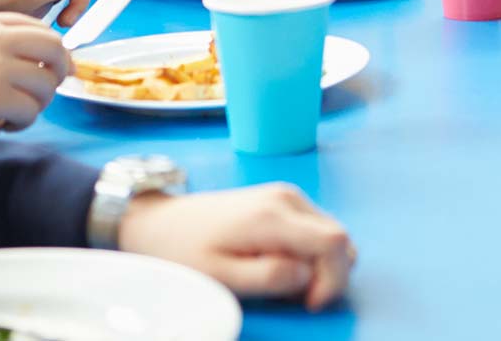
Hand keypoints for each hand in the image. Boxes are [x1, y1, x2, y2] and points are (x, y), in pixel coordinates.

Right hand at [0, 12, 70, 128]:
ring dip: (38, 104)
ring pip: (46, 85)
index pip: (42, 29)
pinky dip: (23, 123)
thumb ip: (6, 42)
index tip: (53, 69)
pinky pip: (31, 111)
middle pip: (56, 50)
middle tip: (44, 92)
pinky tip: (3, 125)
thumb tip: (63, 61)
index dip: (55, 52)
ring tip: (16, 112)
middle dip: (58, 74)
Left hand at [118, 183, 354, 310]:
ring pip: (332, 236)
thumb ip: (267, 278)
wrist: (159, 222)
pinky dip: (310, 254)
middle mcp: (288, 198)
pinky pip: (317, 231)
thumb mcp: (220, 276)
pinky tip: (279, 264)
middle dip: (328, 276)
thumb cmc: (185, 252)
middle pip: (341, 239)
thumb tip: (307, 277)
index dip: (333, 280)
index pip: (334, 243)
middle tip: (291, 296)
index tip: (307, 304)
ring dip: (320, 266)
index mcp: (273, 216)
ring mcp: (288, 196)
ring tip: (281, 280)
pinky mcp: (284, 200)